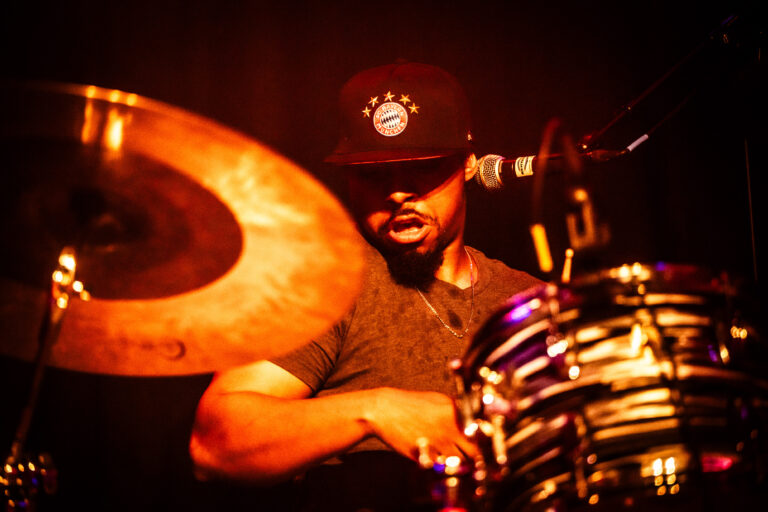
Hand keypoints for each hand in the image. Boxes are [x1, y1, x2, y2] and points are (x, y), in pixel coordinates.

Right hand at [363, 387, 477, 464]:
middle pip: (473, 452)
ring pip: (458, 462)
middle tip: (470, 454)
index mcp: (455, 412)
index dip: (483, 441)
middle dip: (474, 455)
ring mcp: (436, 444)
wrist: (384, 410)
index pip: (480, 433)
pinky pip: (441, 466)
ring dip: (458, 461)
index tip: (482, 444)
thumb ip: (459, 411)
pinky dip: (442, 465)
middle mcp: (448, 428)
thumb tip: (477, 423)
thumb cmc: (411, 403)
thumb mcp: (439, 400)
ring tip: (452, 454)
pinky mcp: (425, 456)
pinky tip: (437, 456)